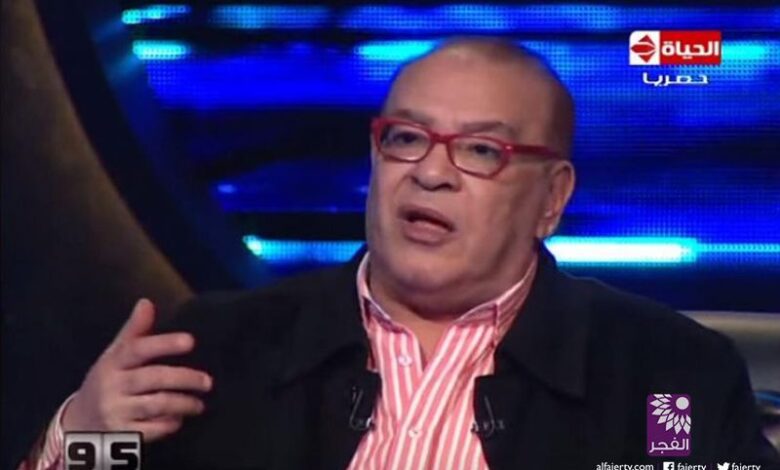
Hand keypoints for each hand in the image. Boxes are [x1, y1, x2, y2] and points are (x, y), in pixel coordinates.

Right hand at [62, 298, 212, 441]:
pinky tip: (179, 418)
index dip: (164, 343)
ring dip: (183, 403)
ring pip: (156, 405)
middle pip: (153, 378)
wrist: (79, 423)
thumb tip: (147, 302)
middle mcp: (111, 386)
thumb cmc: (107, 381)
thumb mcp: (114, 355)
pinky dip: (169, 423)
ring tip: (199, 403)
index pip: (138, 348)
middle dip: (184, 378)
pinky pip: (152, 429)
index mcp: (112, 363)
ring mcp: (115, 411)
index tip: (190, 341)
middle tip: (207, 381)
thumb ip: (134, 331)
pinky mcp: (121, 435)